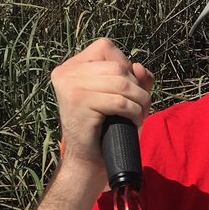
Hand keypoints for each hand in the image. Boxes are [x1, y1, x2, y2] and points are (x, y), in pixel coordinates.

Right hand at [51, 38, 153, 184]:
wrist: (88, 162)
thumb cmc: (106, 130)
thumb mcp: (122, 99)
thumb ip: (134, 80)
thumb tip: (141, 68)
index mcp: (71, 68)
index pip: (105, 47)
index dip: (125, 65)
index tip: (129, 90)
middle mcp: (67, 73)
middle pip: (117, 65)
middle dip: (137, 87)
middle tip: (140, 108)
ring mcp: (70, 86)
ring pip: (122, 82)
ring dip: (140, 101)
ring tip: (139, 115)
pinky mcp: (79, 102)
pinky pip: (120, 101)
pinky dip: (134, 112)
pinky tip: (133, 121)